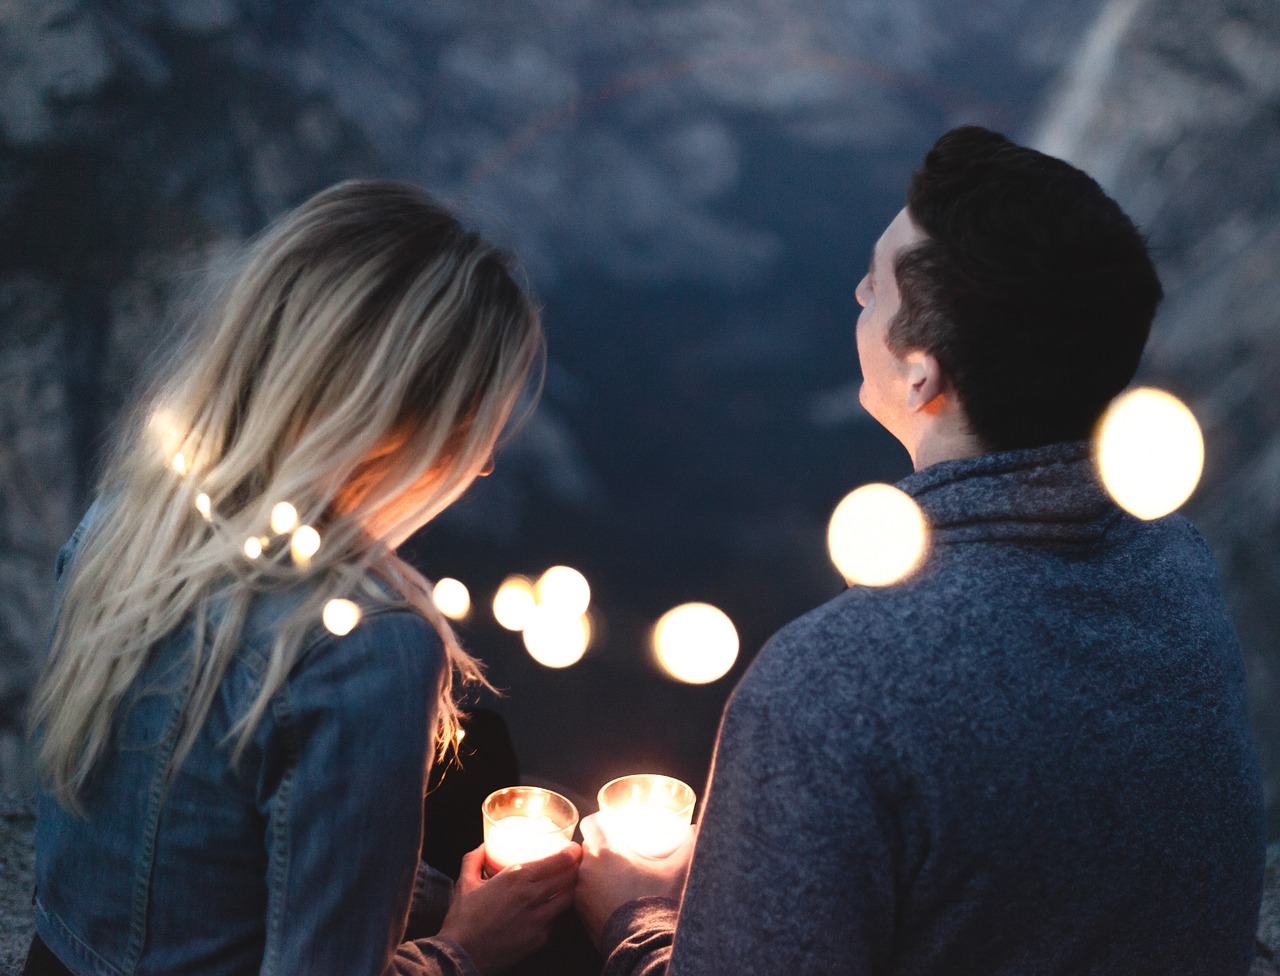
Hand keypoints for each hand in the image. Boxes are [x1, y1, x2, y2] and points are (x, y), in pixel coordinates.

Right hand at [436, 842, 580, 975]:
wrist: (461, 955)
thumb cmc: (462, 919)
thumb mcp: (465, 882)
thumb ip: (474, 859)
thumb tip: (483, 847)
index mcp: (517, 877)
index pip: (557, 861)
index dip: (571, 853)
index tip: (575, 849)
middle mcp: (533, 896)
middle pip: (569, 878)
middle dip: (577, 868)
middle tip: (577, 864)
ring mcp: (539, 919)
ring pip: (569, 899)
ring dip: (571, 890)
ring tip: (569, 885)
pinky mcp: (540, 939)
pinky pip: (556, 921)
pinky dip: (555, 913)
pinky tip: (550, 910)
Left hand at [574, 812, 696, 948]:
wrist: (643, 943)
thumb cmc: (656, 903)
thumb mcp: (676, 872)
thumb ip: (687, 848)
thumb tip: (695, 829)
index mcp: (607, 851)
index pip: (591, 824)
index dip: (600, 825)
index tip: (611, 829)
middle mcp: (588, 867)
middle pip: (587, 848)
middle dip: (600, 849)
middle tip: (618, 855)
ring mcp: (581, 891)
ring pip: (582, 871)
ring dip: (594, 872)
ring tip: (612, 878)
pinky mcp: (579, 911)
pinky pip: (581, 893)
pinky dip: (591, 892)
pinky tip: (607, 898)